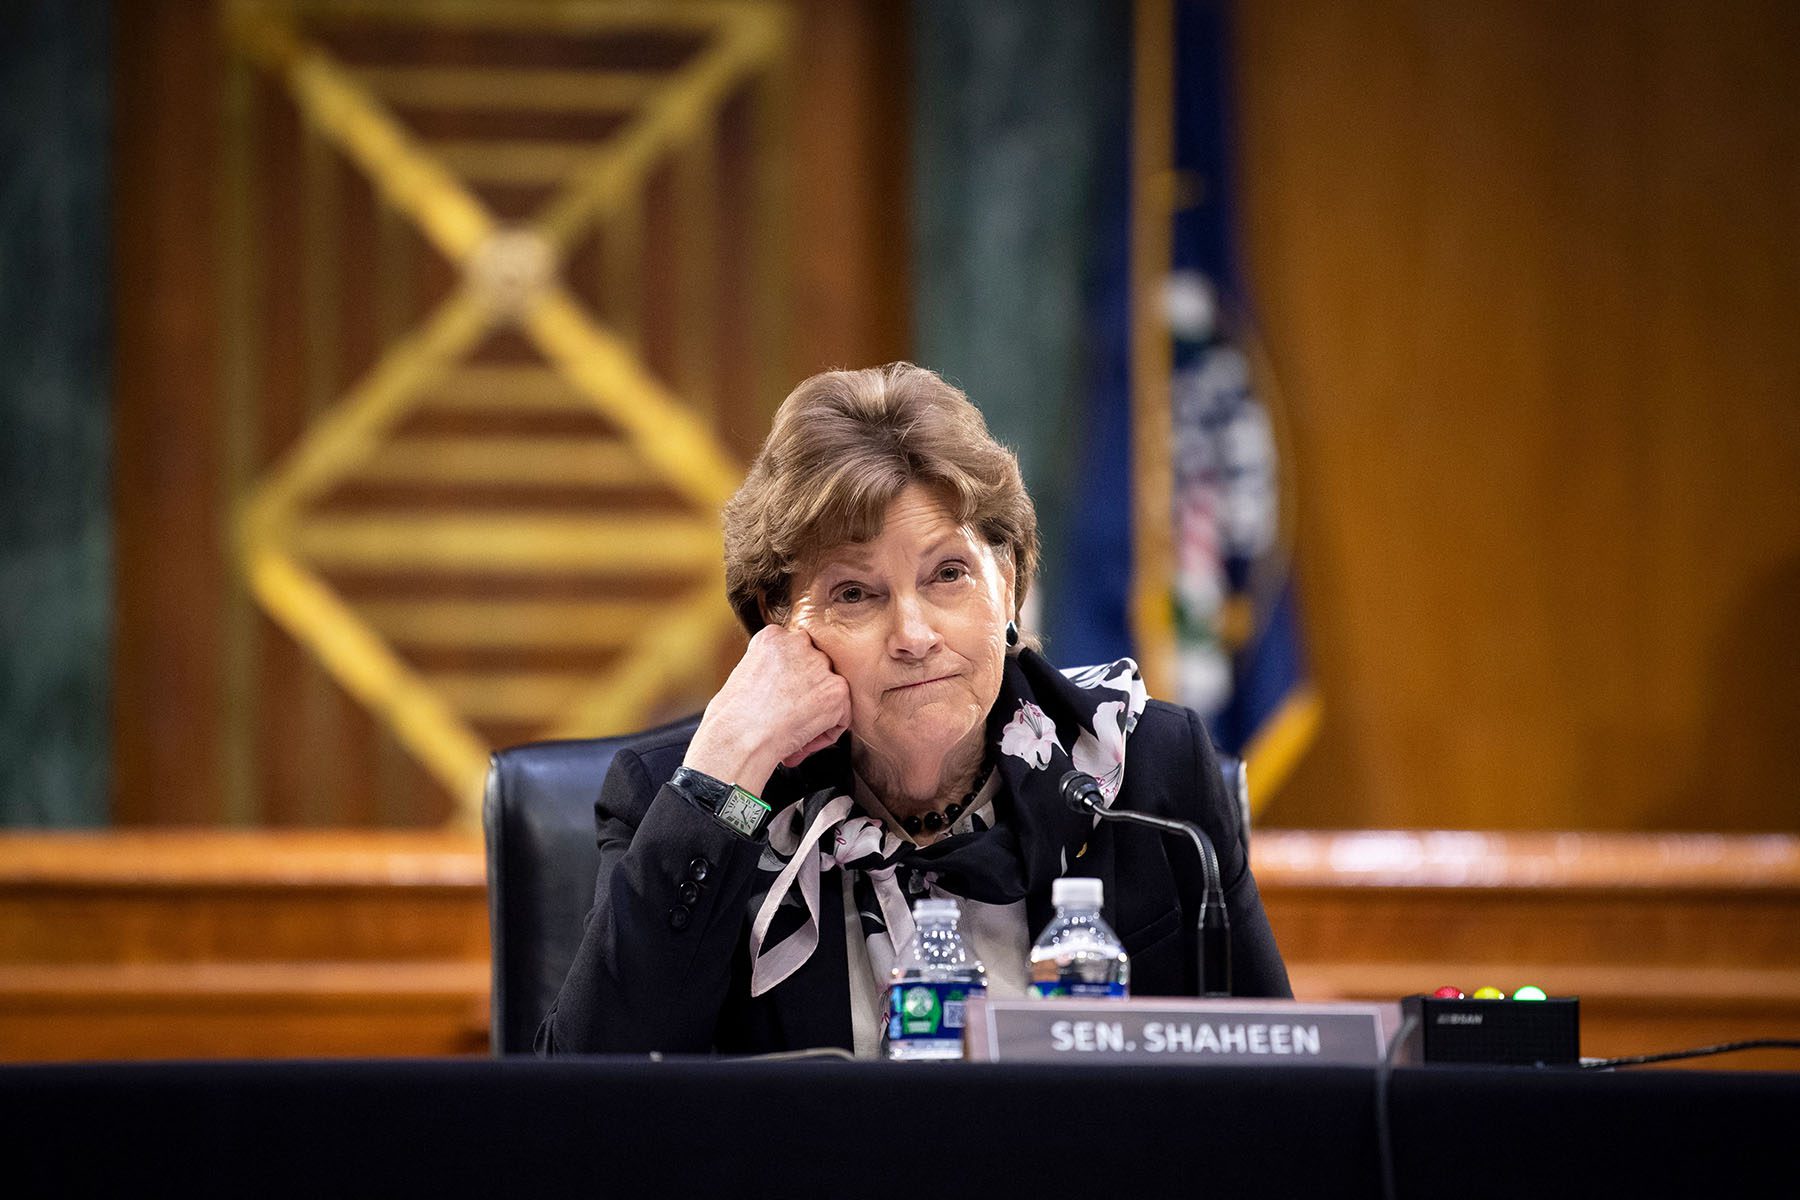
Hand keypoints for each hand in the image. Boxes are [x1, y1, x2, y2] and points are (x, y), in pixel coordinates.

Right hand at [681, 625, 851, 796]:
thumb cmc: (732, 717)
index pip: (794, 652)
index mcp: (772, 637)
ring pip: (829, 690)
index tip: (780, 699)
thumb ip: (770, 670)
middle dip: (806, 692)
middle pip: (815, 667)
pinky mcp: (836, 690)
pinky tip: (804, 740)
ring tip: (794, 732)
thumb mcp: (744, 676)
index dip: (789, 680)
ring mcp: (820, 666)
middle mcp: (799, 644)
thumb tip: (785, 685)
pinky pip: (842, 714)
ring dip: (818, 712)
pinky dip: (827, 732)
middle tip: (789, 716)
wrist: (740, 736)